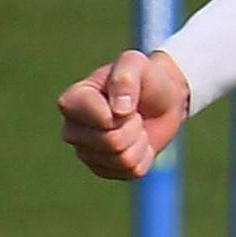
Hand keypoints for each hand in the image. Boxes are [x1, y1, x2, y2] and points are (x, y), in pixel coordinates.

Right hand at [57, 50, 189, 178]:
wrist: (162, 100)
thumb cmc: (145, 78)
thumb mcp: (137, 64)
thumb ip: (125, 77)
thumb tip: (118, 110)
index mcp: (72, 101)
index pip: (100, 120)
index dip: (123, 112)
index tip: (127, 99)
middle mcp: (73, 130)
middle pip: (111, 142)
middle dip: (133, 127)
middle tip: (134, 113)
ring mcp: (86, 153)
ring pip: (122, 160)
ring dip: (140, 141)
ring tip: (136, 125)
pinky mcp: (104, 169)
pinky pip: (131, 172)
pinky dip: (144, 156)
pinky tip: (138, 141)